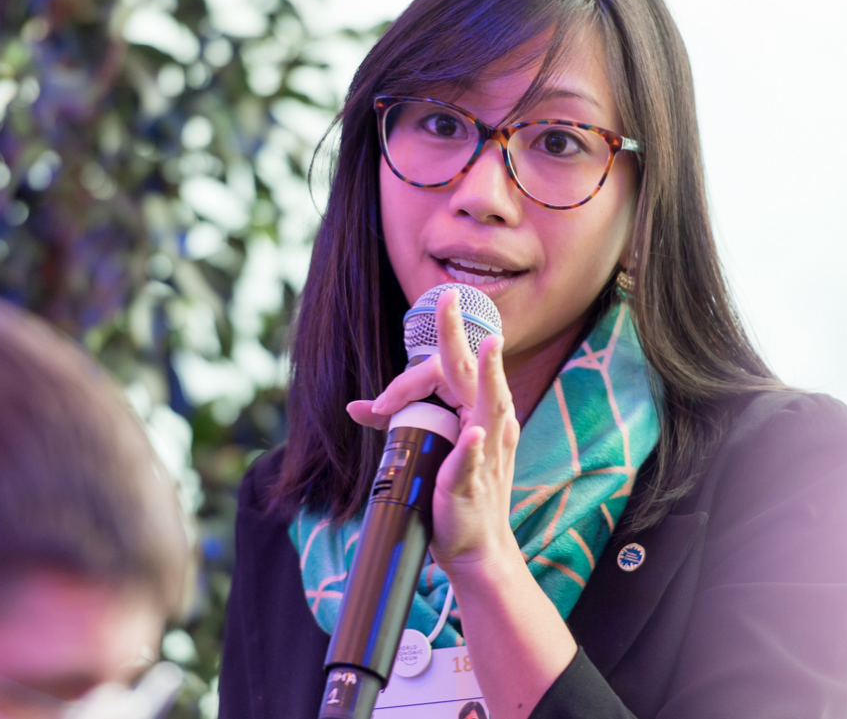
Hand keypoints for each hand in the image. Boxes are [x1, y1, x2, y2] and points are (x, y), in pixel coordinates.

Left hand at [347, 288, 521, 575]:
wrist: (475, 548)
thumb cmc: (451, 493)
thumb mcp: (426, 449)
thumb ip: (397, 424)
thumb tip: (355, 406)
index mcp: (477, 411)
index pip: (449, 373)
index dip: (409, 379)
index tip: (379, 405)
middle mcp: (488, 424)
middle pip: (474, 370)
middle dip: (459, 334)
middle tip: (448, 298)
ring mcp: (486, 452)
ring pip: (491, 405)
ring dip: (488, 376)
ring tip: (488, 349)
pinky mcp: (473, 483)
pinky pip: (476, 459)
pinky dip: (474, 445)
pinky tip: (475, 432)